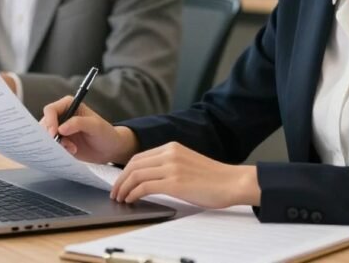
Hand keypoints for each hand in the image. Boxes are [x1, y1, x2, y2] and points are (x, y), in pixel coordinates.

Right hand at [40, 96, 137, 164]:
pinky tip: (71, 151)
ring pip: (46, 137)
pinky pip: (51, 147)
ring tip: (71, 148)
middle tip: (60, 144)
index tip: (53, 133)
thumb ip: (78, 123)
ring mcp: (60, 130)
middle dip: (49, 135)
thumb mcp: (95, 126)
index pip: (51, 110)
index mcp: (68, 105)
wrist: (110, 150)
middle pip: (44, 123)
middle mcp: (62, 116)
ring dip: (55, 144)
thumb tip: (61, 128)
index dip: (49, 121)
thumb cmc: (106, 133)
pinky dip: (58, 151)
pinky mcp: (61, 143)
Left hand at [110, 142, 260, 208]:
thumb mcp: (188, 163)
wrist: (233, 182)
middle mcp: (170, 154)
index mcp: (172, 147)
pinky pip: (144, 186)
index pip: (139, 157)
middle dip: (120, 180)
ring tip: (120, 199)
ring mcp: (172, 167)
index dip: (125, 171)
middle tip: (115, 192)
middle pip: (134, 165)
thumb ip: (170, 166)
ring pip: (136, 175)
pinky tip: (131, 200)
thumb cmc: (214, 178)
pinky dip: (133, 194)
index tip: (120, 182)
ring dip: (124, 188)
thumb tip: (150, 179)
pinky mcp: (175, 183)